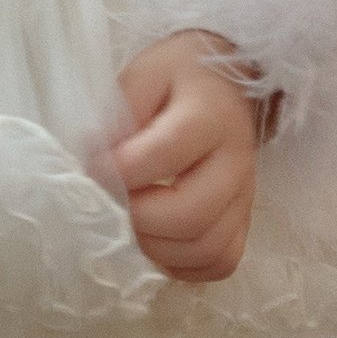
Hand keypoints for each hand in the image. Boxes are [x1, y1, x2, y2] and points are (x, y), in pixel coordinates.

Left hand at [99, 36, 262, 284]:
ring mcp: (244, 195)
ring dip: (158, 247)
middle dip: (138, 219)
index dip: (120, 171)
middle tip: (112, 204)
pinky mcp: (243, 219)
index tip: (91, 168)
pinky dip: (185, 264)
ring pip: (208, 247)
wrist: (228, 86)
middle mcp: (235, 160)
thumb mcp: (145, 72)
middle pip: (192, 214)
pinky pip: (221, 261)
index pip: (166, 154)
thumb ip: (119, 112)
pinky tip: (159, 242)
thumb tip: (93, 159)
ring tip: (132, 224)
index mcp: (210, 115)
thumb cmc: (180, 78)